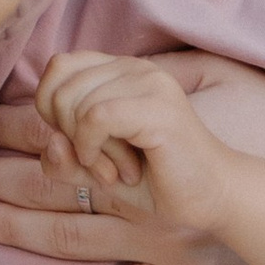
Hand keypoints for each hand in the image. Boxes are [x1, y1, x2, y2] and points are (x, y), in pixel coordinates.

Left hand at [0, 94, 264, 264]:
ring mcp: (158, 238)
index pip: (67, 121)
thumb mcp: (197, 91)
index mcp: (147, 128)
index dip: (16, 126)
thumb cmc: (227, 148)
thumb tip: (60, 72)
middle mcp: (149, 188)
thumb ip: (133, 81)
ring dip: (16, 227)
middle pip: (56, 179)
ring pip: (71, 232)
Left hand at [33, 55, 233, 237]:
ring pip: (77, 106)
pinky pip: (95, 118)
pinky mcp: (157, 107)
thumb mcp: (95, 170)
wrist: (211, 198)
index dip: (53, 111)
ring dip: (89, 150)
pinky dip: (94, 150)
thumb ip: (64, 159)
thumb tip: (52, 142)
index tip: (82, 145)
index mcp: (119, 70)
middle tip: (105, 165)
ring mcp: (149, 82)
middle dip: (71, 136)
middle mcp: (135, 66)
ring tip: (119, 170)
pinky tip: (118, 171)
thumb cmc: (155, 181)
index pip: (58, 68)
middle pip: (60, 89)